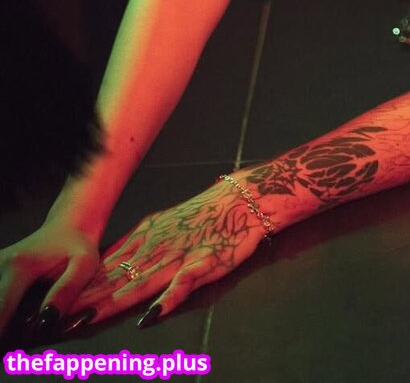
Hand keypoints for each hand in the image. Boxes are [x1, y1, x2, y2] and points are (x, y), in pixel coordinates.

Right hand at [0, 223, 99, 337]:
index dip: (3, 334)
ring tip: (33, 320)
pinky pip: (1, 300)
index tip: (12, 349)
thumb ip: (67, 291)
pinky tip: (23, 313)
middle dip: (9, 330)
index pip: (0, 311)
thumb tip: (46, 321)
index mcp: (18, 266)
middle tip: (29, 336)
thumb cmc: (78, 246)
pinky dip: (8, 313)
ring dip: (8, 320)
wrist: (68, 226)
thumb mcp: (84, 264)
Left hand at [66, 179, 266, 327]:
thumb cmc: (207, 212)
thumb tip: (108, 263)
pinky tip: (151, 316)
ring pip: (140, 282)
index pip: (107, 266)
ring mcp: (179, 254)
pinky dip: (166, 300)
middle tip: (58, 319)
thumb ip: (138, 243)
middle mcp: (156, 244)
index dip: (82, 288)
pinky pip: (183, 284)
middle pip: (115, 278)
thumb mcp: (165, 223)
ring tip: (85, 319)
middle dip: (87, 300)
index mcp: (146, 235)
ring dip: (112, 303)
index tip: (56, 307)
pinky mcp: (204, 263)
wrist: (244, 197)